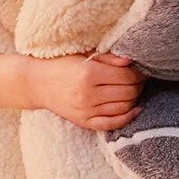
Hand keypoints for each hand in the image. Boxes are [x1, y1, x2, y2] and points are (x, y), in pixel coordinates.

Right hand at [25, 51, 146, 130]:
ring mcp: (85, 110)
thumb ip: (109, 57)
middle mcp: (88, 94)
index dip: (139, 73)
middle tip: (139, 79)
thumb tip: (131, 60)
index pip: (127, 76)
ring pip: (124, 108)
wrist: (37, 82)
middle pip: (128, 92)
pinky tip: (135, 109)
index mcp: (89, 73)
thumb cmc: (63, 64)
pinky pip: (111, 124)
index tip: (142, 69)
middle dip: (138, 85)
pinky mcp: (83, 121)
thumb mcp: (85, 54)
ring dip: (134, 98)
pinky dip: (127, 117)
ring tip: (133, 89)